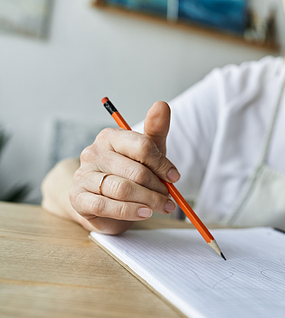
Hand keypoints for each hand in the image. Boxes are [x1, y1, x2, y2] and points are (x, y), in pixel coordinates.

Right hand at [69, 101, 178, 233]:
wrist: (102, 199)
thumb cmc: (127, 172)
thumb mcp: (146, 152)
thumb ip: (155, 131)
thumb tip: (162, 104)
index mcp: (110, 137)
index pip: (142, 146)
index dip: (162, 164)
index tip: (174, 177)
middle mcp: (93, 152)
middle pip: (136, 171)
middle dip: (157, 187)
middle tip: (169, 198)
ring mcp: (83, 175)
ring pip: (123, 189)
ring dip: (148, 201)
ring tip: (161, 206)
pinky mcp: (78, 198)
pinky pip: (106, 206)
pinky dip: (130, 211)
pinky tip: (144, 213)